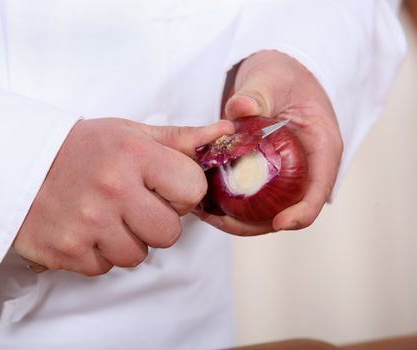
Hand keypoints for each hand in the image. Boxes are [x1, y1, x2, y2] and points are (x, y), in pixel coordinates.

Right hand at [14, 117, 232, 274]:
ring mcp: (88, 223)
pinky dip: (99, 253)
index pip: (193, 190)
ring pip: (138, 255)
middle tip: (132, 205)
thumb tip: (224, 131)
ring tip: (105, 216)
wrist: (16, 165)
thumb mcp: (129, 134)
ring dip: (127, 240)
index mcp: (133, 155)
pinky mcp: (67, 250)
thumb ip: (179, 138)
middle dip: (156, 222)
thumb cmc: (80, 148)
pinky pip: (105, 266)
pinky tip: (85, 229)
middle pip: (170, 233)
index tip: (162, 186)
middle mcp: (112, 190)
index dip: (181, 191)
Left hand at [195, 50, 342, 234]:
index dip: (301, 213)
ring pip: (266, 210)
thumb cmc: (282, 76)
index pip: (318, 191)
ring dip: (237, 218)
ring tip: (204, 213)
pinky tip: (204, 200)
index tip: (279, 222)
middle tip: (218, 220)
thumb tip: (241, 107)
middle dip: (255, 223)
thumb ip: (256, 94)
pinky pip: (251, 198)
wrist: (276, 76)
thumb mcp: (271, 79)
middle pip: (287, 210)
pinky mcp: (265, 177)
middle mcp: (306, 170)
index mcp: (322, 149)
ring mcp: (285, 176)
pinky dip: (229, 204)